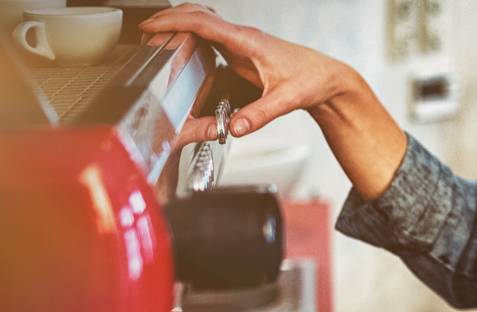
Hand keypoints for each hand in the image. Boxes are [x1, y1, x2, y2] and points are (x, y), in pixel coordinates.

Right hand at [139, 4, 356, 143]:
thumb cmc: (311, 81)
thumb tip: (236, 127)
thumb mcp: (287, 99)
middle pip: (199, 15)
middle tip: (145, 30)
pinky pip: (210, 36)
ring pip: (203, 23)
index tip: (150, 26)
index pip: (204, 23)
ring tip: (154, 36)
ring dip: (178, 24)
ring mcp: (241, 43)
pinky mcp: (241, 52)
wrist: (326, 78)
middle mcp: (243, 37)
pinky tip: (180, 47)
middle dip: (170, 18)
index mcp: (248, 41)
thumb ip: (260, 114)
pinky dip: (191, 36)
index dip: (174, 22)